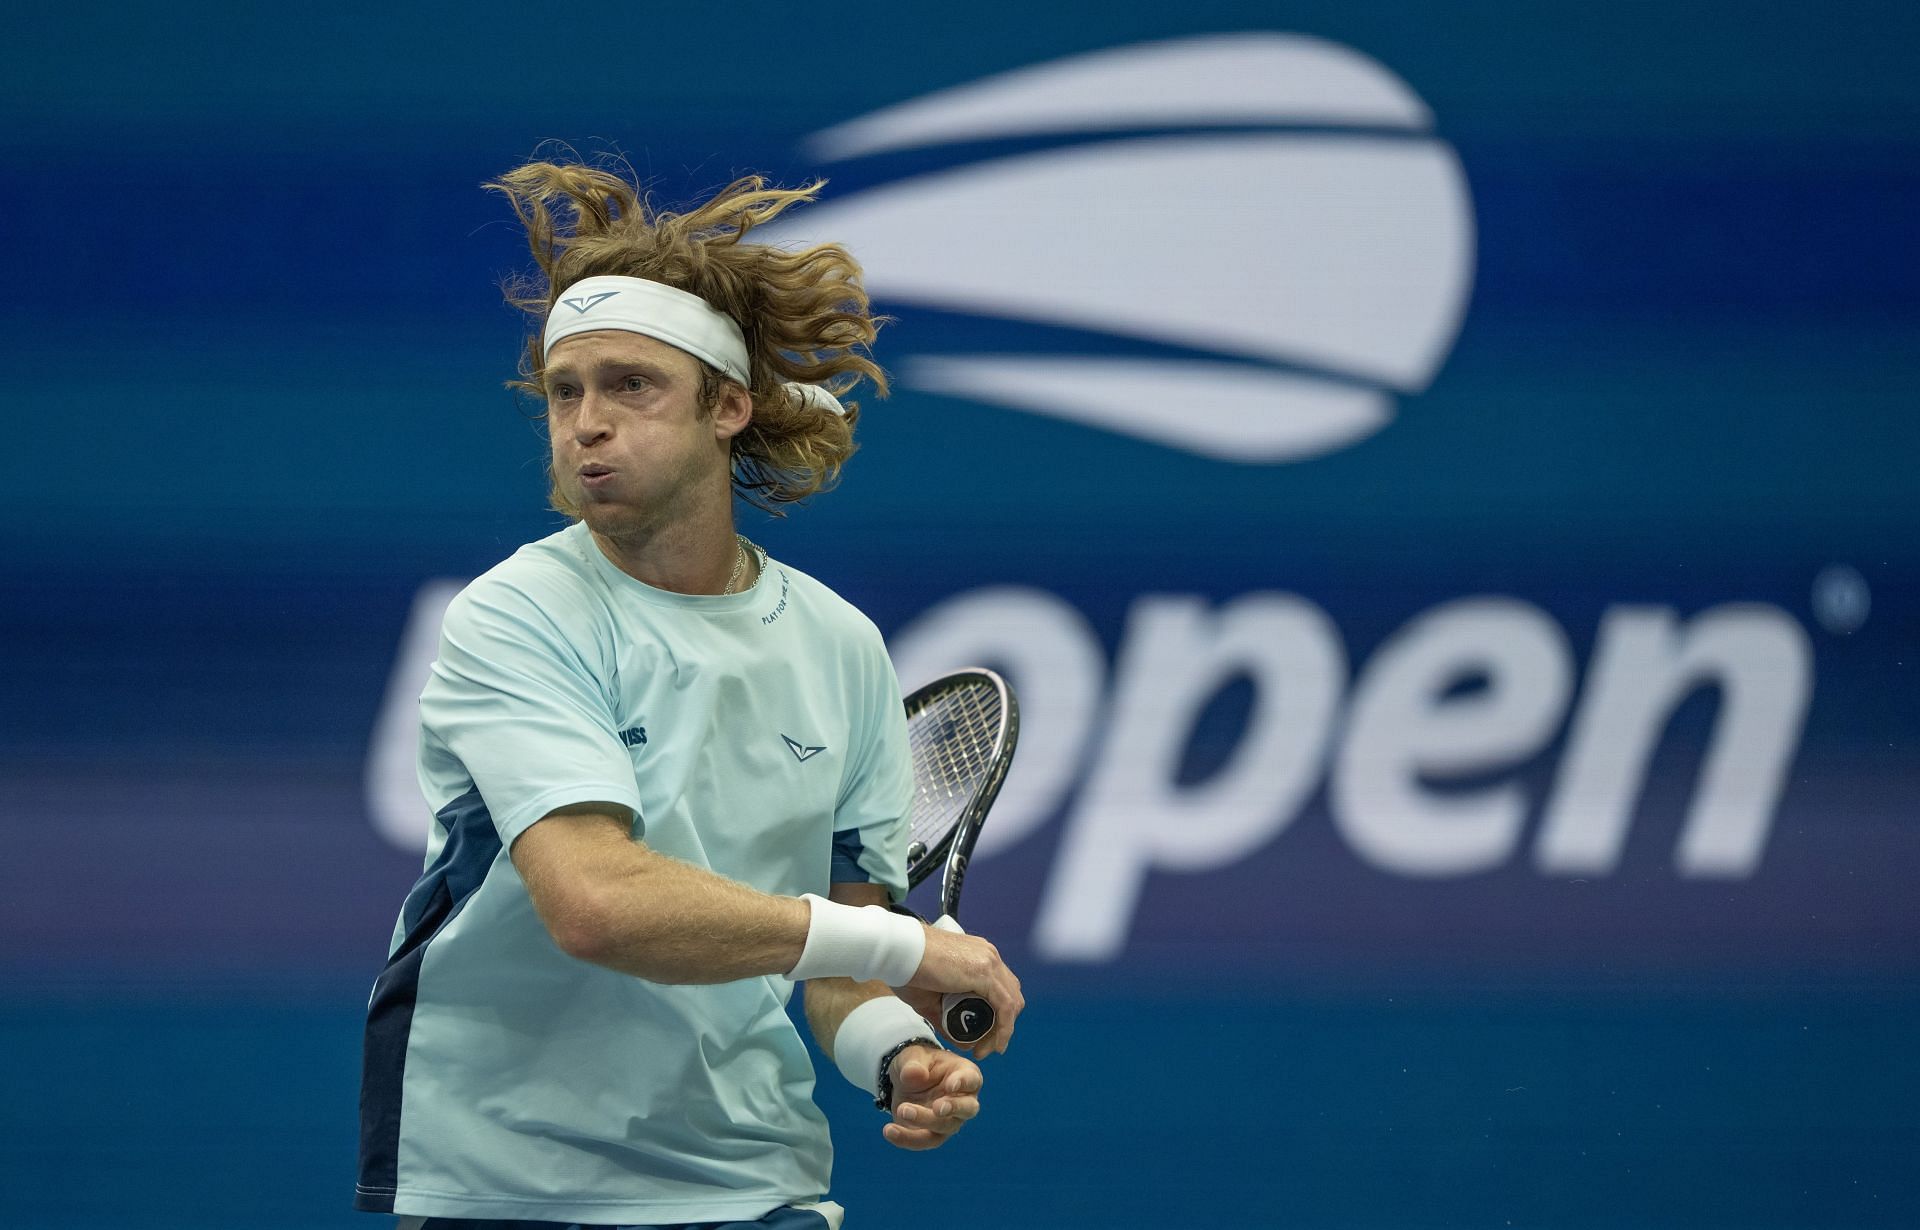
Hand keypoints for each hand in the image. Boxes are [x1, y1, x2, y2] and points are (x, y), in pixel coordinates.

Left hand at [882, 1044, 981, 1150]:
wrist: (905, 1081)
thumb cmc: (918, 1063)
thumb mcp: (912, 1055)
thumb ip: (914, 1063)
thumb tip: (914, 1074)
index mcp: (965, 1074)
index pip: (971, 1080)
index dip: (963, 1083)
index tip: (950, 1085)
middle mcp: (964, 1101)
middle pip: (967, 1109)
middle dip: (953, 1109)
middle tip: (937, 1107)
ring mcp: (950, 1121)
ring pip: (944, 1128)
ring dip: (924, 1122)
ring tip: (902, 1110)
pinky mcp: (932, 1134)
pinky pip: (923, 1141)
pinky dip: (906, 1138)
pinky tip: (889, 1130)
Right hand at [905, 926, 1023, 1056]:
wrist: (897, 950)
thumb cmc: (906, 970)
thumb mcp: (930, 1000)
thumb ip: (947, 1019)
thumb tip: (966, 1043)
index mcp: (978, 956)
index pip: (1002, 988)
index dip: (999, 1015)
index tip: (984, 1037)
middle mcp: (989, 956)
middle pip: (1011, 995)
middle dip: (1003, 1024)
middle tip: (985, 1046)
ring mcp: (989, 961)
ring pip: (1012, 1002)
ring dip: (1003, 1030)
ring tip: (985, 1049)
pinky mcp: (984, 971)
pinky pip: (1005, 1005)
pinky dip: (1004, 1028)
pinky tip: (995, 1044)